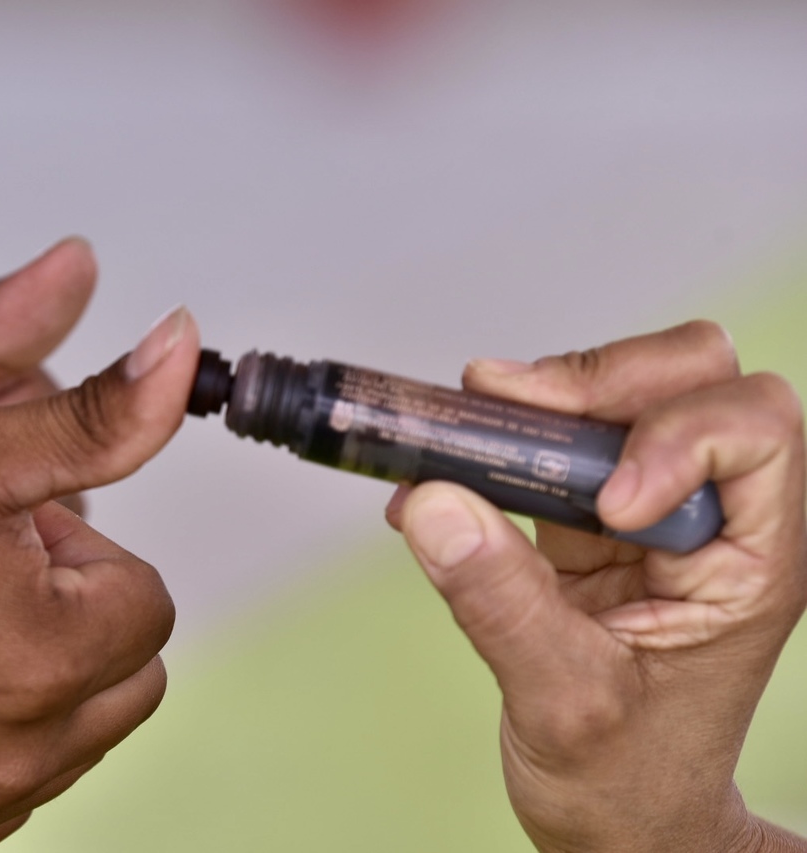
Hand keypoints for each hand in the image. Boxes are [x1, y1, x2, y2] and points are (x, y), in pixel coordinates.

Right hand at [0, 306, 196, 852]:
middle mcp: (6, 761)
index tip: (5, 534)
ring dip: (29, 678)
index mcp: (42, 662)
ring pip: (67, 737)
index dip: (80, 554)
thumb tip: (183, 354)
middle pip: (123, 678)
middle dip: (73, 618)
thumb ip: (104, 417)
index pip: (149, 605)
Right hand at [387, 321, 806, 852]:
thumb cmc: (626, 780)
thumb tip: (434, 503)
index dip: (677, 438)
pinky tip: (439, 481)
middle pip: (693, 377)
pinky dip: (491, 445)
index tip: (603, 506)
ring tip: (460, 437)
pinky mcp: (588, 519)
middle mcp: (711, 519)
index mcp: (753, 561)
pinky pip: (547, 446)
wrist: (616, 817)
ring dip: (537, 404)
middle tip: (513, 408)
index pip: (756, 432)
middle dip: (600, 382)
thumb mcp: (563, 701)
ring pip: (619, 395)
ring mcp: (648, 512)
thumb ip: (501, 601)